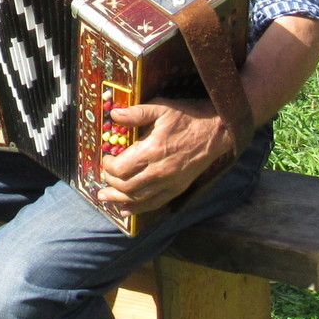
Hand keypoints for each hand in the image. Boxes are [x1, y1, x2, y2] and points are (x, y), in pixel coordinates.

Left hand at [95, 98, 236, 213]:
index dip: (108, 167)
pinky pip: (155, 204)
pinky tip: (126, 209)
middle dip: (110, 183)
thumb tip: (114, 114)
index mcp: (152, 151)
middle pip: (126, 186)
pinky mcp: (177, 189)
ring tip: (105, 197)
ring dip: (119, 199)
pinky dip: (138, 209)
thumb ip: (136, 113)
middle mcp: (159, 171)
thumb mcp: (161, 109)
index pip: (121, 168)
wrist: (215, 132)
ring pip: (138, 198)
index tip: (105, 159)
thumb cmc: (187, 118)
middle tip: (103, 177)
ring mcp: (169, 183)